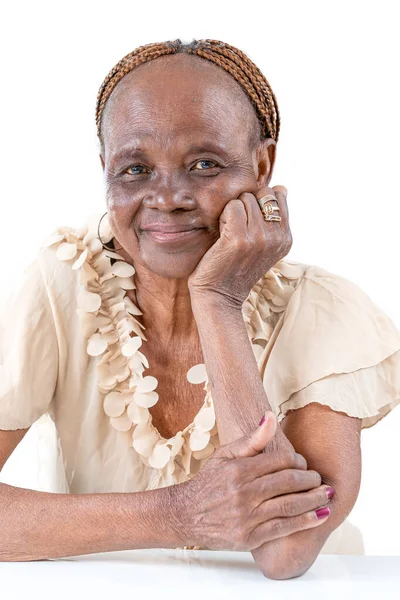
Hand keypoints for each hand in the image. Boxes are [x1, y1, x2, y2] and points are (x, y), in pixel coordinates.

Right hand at [178, 412, 331, 550]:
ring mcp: (246, 517)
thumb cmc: (209, 482)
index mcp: (239, 469)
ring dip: (314, 500)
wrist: (185, 515)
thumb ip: (252, 439)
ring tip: (328, 494)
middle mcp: (243, 493)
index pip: (280, 461)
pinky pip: (284, 528)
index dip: (298, 461)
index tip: (304, 464)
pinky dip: (306, 521)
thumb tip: (270, 416)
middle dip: (311, 480)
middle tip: (320, 479)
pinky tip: (321, 515)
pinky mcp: (249, 537)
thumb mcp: (226, 455)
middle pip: (289, 482)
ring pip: (290, 505)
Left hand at [187, 185, 291, 308]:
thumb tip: (281, 188)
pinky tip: (222, 234)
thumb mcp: (264, 245)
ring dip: (233, 211)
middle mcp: (277, 238)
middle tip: (238, 227)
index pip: (278, 196)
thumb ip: (274, 219)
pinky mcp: (239, 239)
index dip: (259, 202)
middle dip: (247, 204)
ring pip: (246, 198)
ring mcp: (260, 238)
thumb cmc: (235, 267)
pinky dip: (223, 216)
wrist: (219, 296)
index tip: (250, 223)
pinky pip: (233, 206)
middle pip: (262, 193)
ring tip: (230, 233)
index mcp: (286, 238)